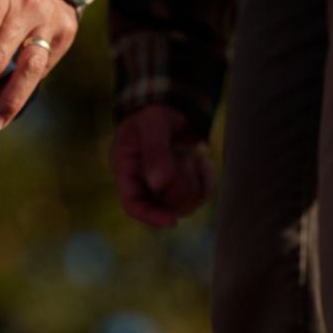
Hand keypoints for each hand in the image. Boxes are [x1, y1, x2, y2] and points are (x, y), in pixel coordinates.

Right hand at [112, 105, 212, 228]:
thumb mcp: (153, 122)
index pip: (133, 204)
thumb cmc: (154, 114)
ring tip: (192, 155)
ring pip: (186, 204)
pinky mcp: (182, 190)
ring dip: (195, 178)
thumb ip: (155, 150)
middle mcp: (143, 186)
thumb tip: (159, 183)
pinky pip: (201, 197)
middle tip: (183, 155)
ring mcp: (163, 191)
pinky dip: (207, 179)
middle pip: (166, 204)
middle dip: (182, 180)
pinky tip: (203, 161)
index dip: (151, 216)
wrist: (169, 111)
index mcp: (126, 171)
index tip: (173, 221)